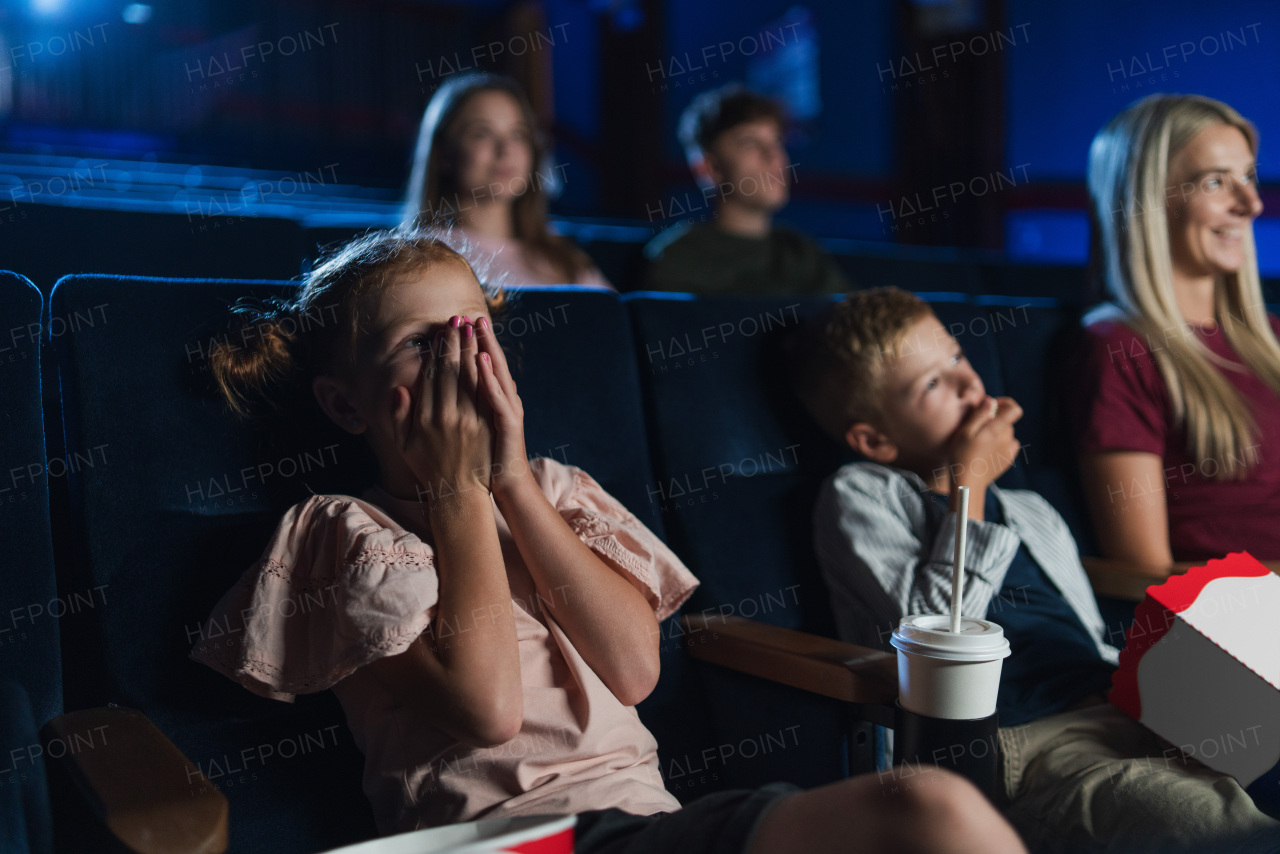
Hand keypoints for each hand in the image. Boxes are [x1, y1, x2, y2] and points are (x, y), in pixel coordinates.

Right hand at [391, 316, 493, 504]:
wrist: (458, 492)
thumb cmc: (428, 466)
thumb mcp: (405, 444)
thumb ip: (399, 417)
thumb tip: (398, 389)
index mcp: (423, 417)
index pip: (430, 375)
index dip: (435, 352)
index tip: (439, 333)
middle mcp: (444, 416)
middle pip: (450, 370)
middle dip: (454, 342)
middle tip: (457, 319)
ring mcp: (467, 420)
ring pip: (468, 376)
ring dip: (469, 349)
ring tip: (472, 327)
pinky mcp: (485, 425)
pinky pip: (484, 392)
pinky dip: (484, 371)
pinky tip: (485, 354)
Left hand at [474, 316, 529, 500]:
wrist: (505, 481)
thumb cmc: (485, 456)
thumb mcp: (476, 424)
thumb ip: (470, 401)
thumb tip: (466, 381)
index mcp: (492, 399)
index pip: (478, 366)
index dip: (468, 345)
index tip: (456, 324)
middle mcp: (503, 399)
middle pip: (488, 363)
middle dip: (477, 339)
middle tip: (467, 315)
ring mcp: (508, 409)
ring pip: (495, 374)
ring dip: (486, 348)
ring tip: (476, 327)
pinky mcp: (509, 423)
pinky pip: (498, 397)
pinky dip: (490, 378)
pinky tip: (481, 360)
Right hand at [946, 395, 1022, 493]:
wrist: (967, 483)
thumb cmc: (961, 455)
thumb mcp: (965, 432)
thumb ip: (979, 415)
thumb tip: (990, 401)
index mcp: (997, 429)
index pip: (1014, 409)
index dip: (1004, 403)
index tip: (991, 407)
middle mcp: (1007, 438)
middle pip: (1007, 421)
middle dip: (995, 419)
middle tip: (976, 428)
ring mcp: (1009, 450)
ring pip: (1007, 433)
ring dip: (996, 432)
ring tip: (979, 442)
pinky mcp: (1007, 460)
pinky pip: (1008, 445)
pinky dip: (1000, 443)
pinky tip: (987, 450)